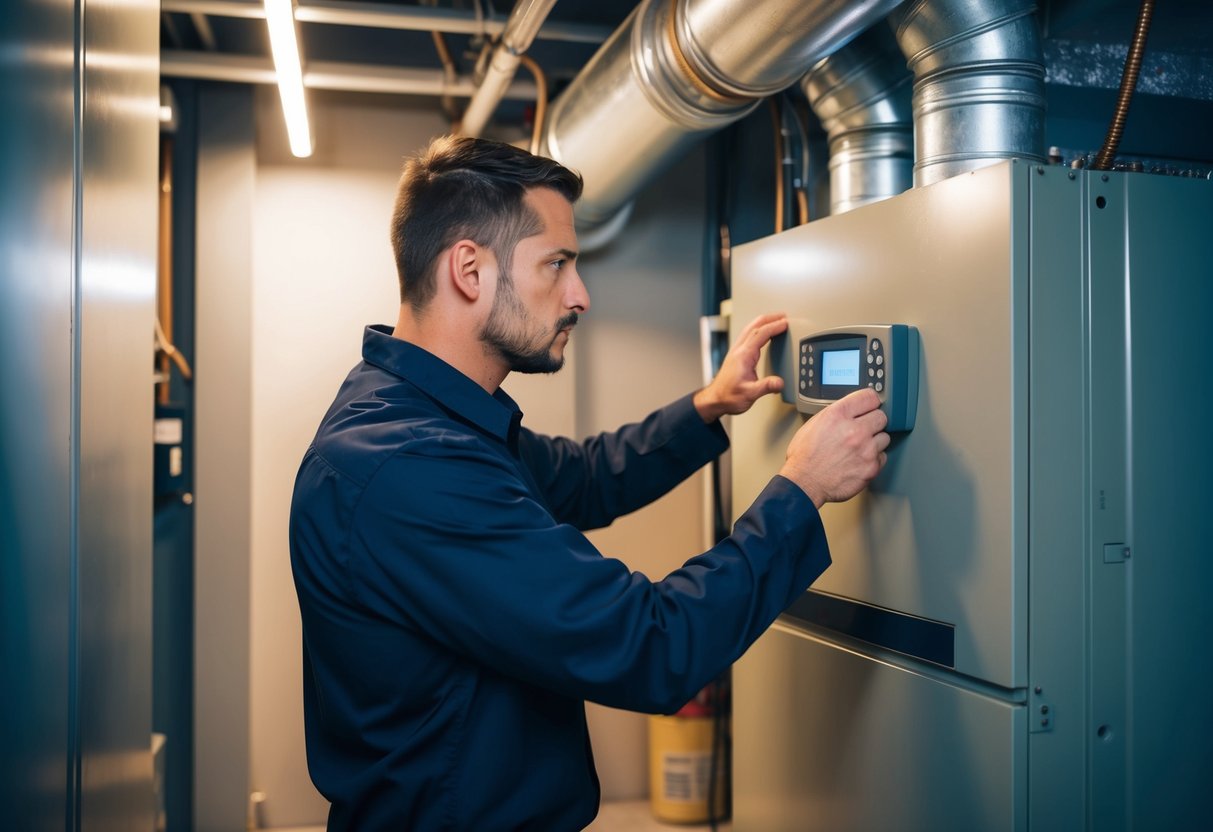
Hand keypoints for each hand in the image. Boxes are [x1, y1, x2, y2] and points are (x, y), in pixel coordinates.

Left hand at [693, 313, 787, 422]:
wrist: (715, 399)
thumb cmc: (729, 396)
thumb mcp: (750, 394)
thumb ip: (766, 387)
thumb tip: (780, 382)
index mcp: (743, 355)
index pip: (760, 334)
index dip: (774, 326)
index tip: (786, 323)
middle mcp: (739, 350)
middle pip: (754, 326)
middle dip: (770, 318)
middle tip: (783, 316)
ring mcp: (736, 351)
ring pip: (750, 329)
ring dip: (763, 322)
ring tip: (775, 320)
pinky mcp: (736, 355)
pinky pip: (747, 336)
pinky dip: (758, 329)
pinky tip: (762, 333)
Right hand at [779, 388, 889, 507]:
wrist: (804, 483)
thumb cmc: (805, 457)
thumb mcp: (814, 424)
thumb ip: (837, 414)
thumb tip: (852, 410)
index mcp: (838, 415)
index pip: (869, 397)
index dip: (869, 402)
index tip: (870, 406)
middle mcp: (854, 430)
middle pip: (881, 416)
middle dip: (873, 422)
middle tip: (863, 429)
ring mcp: (865, 449)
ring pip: (884, 437)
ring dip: (874, 441)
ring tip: (859, 447)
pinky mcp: (871, 467)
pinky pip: (882, 457)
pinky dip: (873, 459)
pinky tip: (859, 460)